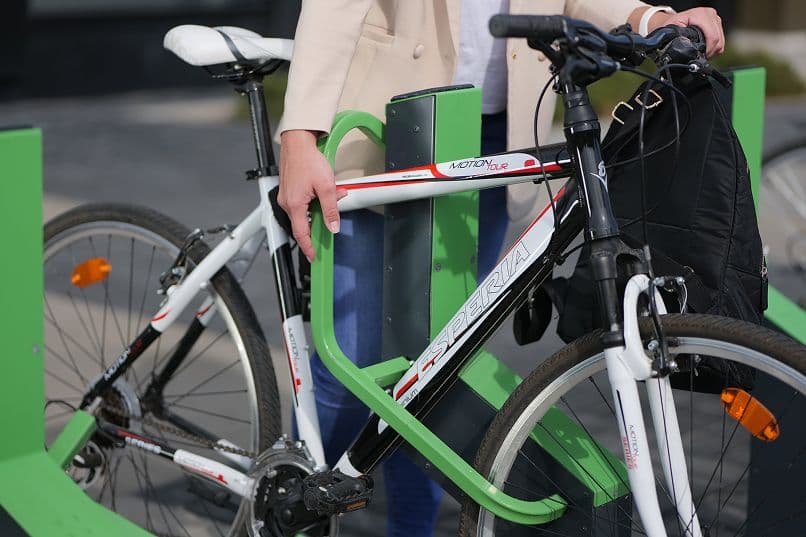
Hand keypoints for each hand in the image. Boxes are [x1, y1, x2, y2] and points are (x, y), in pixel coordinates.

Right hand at [278, 130, 347, 261]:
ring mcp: (286, 196)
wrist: (298, 142)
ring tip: (331, 199)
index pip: (301, 234)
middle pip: (302, 224)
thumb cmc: (308, 160)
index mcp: (294, 205)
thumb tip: (333, 226)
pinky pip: (300, 203)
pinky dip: (312, 203)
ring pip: (302, 212)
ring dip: (317, 211)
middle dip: (316, 227)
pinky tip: (322, 193)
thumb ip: (331, 209)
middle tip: (326, 231)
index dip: (308, 247)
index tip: (313, 256)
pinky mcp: (288, 190)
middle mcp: (286, 202)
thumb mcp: (326, 187)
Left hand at [648, 7, 724, 57]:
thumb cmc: (672, 25)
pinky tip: (705, 49)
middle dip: (710, 52)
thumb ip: (676, 38)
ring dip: (713, 51)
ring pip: (721, 41)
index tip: (700, 57)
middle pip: (718, 39)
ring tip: (702, 54)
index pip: (712, 36)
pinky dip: (715, 48)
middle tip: (701, 57)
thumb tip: (681, 47)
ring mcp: (715, 18)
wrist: (675, 20)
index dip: (707, 50)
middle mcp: (710, 14)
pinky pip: (722, 40)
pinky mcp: (718, 23)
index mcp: (700, 14)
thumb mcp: (671, 30)